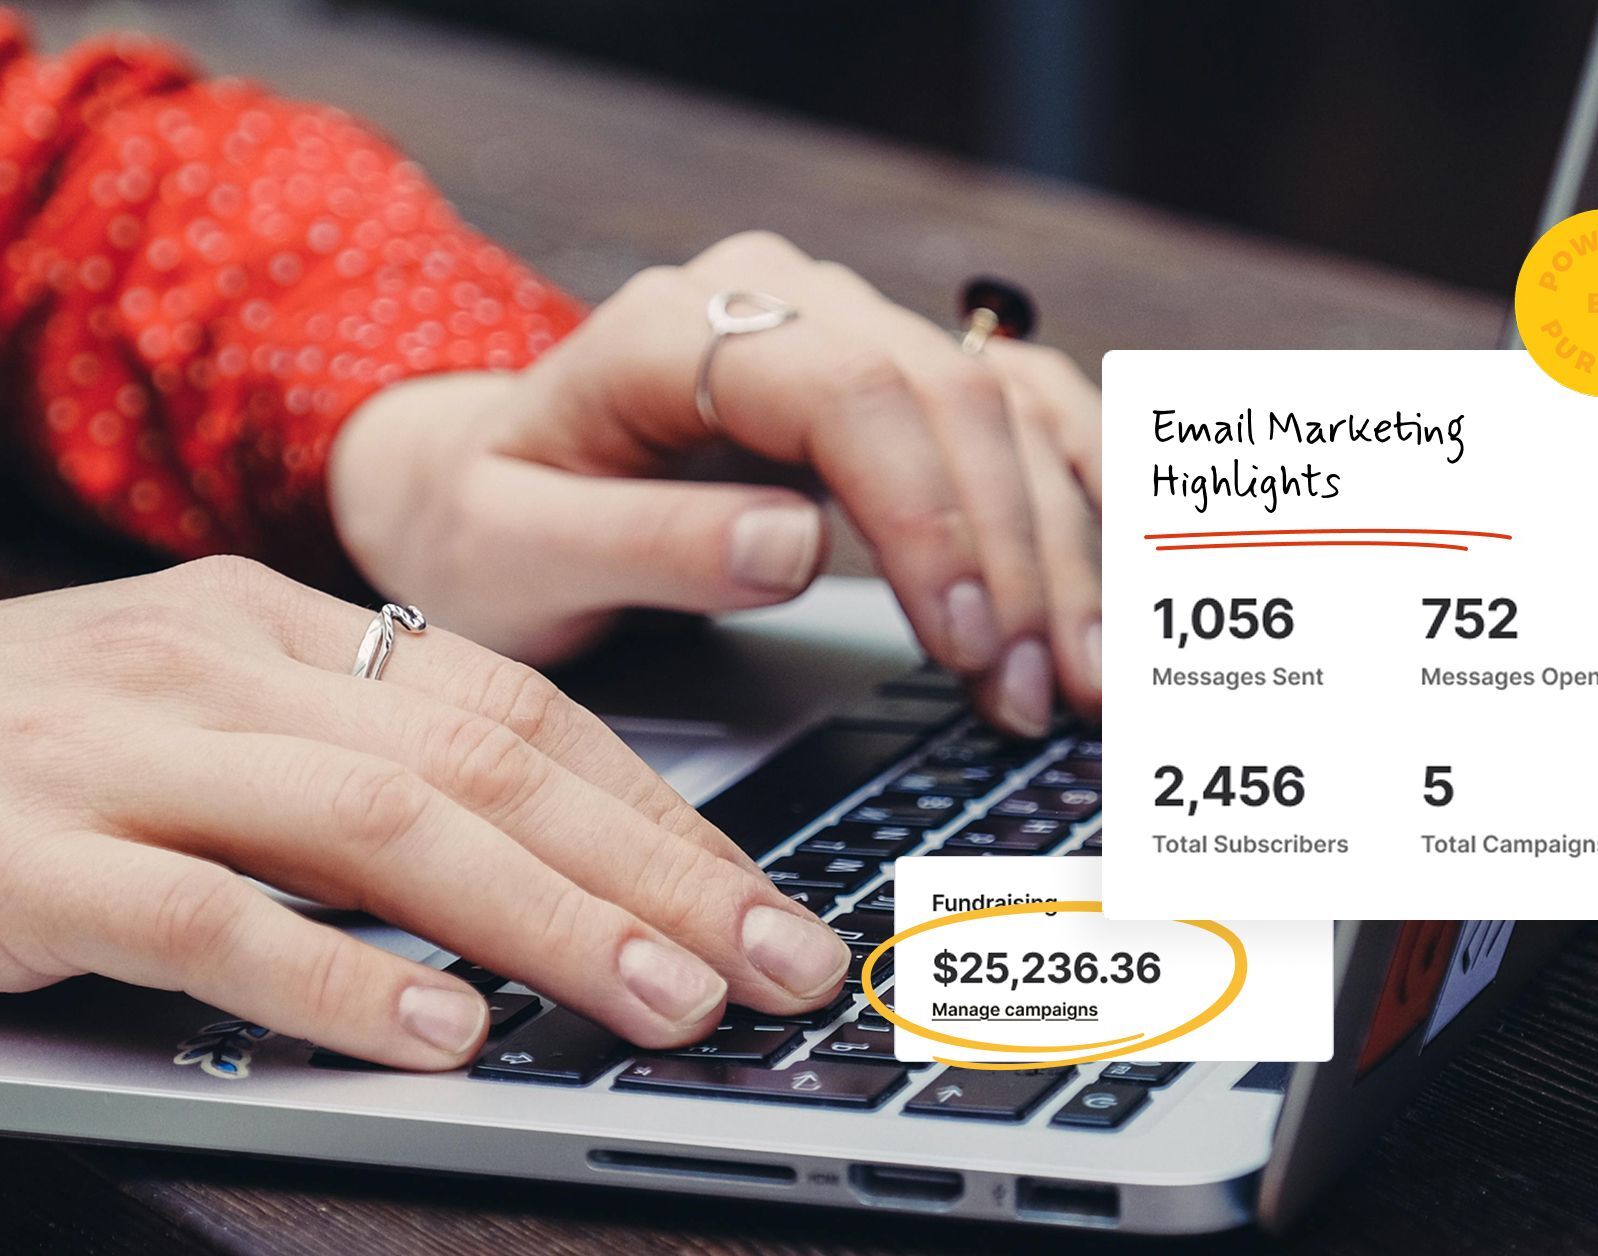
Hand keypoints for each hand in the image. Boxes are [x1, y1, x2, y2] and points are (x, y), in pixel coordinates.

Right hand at [0, 557, 853, 1078]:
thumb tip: (510, 869)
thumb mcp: (157, 721)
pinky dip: (335, 978)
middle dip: (658, 867)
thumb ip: (314, 770)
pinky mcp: (19, 863)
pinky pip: (207, 922)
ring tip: (666, 1002)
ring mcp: (111, 756)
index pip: (509, 705)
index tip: (767, 894)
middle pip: (485, 760)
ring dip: (547, 919)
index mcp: (254, 625)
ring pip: (381, 825)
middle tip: (781, 964)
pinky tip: (439, 1032)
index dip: (658, 804)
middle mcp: (206, 668)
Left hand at [329, 232, 1103, 732]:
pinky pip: (1026, 417)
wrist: (481, 481)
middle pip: (955, 401)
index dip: (929, 515)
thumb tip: (795, 545)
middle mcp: (786, 298)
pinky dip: (1082, 506)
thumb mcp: (512, 551)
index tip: (965, 639)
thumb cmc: (486, 520)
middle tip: (1041, 694)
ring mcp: (853, 328)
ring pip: (1012, 408)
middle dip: (1019, 556)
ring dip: (1073, 542)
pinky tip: (1116, 597)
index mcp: (678, 322)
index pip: (852, 392)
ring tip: (1093, 676)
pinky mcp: (898, 382)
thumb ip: (643, 545)